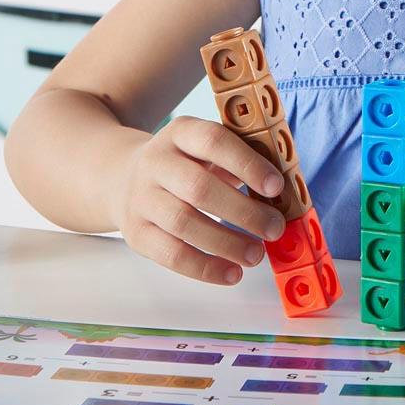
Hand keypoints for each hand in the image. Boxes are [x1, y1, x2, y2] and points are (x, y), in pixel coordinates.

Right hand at [110, 116, 287, 285]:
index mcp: (181, 132)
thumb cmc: (186, 162)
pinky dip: (205, 268)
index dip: (247, 164)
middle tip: (274, 227)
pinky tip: (232, 273)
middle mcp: (155, 162)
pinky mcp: (135, 233)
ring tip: (257, 254)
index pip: (214, 142)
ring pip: (183, 223)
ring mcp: (141, 198)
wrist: (122, 176)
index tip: (276, 187)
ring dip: (226, 243)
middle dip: (243, 212)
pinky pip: (170, 255)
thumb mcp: (206, 148)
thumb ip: (241, 160)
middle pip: (198, 188)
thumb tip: (282, 193)